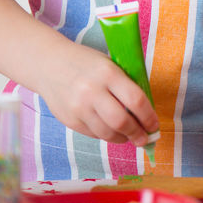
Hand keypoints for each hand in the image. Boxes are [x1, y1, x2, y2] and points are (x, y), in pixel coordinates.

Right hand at [35, 43, 158, 145]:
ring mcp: (79, 108)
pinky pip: (94, 134)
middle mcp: (92, 91)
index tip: (154, 125)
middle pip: (122, 122)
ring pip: (107, 133)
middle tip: (145, 138)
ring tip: (130, 137)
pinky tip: (112, 132)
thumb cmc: (86, 63)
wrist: (49, 65)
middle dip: (137, 134)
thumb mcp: (109, 65)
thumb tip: (146, 113)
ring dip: (123, 139)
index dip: (149, 116)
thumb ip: (125, 85)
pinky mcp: (69, 120)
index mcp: (108, 73)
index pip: (135, 100)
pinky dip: (106, 136)